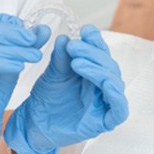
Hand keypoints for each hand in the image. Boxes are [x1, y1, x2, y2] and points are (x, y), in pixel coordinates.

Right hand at [0, 6, 49, 153]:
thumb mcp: (13, 57)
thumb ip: (26, 42)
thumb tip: (44, 29)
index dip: (2, 20)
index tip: (25, 30)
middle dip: (10, 33)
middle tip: (32, 40)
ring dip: (12, 50)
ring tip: (33, 55)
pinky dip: (1, 63)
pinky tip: (19, 66)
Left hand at [4, 24, 128, 153]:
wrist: (33, 124)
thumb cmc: (46, 98)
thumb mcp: (53, 73)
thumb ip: (61, 57)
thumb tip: (64, 37)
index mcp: (94, 72)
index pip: (101, 53)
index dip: (96, 41)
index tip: (85, 30)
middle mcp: (102, 86)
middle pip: (109, 66)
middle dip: (92, 53)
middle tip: (73, 46)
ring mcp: (105, 104)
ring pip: (114, 83)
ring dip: (98, 70)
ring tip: (77, 62)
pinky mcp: (104, 122)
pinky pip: (119, 110)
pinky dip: (116, 96)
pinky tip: (106, 84)